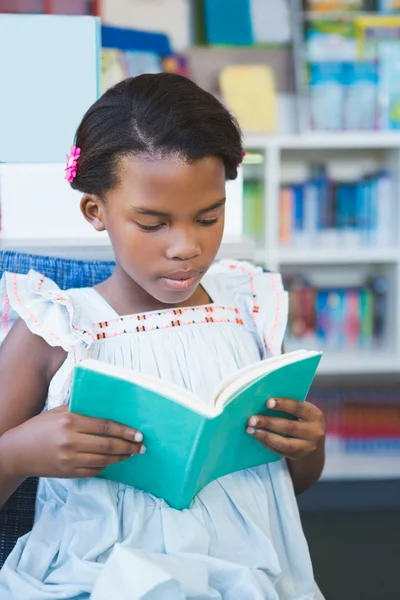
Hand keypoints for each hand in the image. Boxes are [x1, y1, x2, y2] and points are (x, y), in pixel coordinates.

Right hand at [0, 406, 145, 479]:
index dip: (124, 431)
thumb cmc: (39, 427)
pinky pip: (93, 470)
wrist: (17, 452)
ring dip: (121, 458)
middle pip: (107, 445)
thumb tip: (106, 409)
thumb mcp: (58, 412)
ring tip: (132, 454)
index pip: (104, 426)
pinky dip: (106, 466)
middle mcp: (71, 441)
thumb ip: (80, 410)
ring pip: (103, 460)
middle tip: (141, 447)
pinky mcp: (67, 473)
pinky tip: (113, 461)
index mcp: (70, 422)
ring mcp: (69, 459)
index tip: (138, 433)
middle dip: (128, 447)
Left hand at [246, 398, 324, 460]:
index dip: (283, 404)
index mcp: (315, 415)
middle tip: (251, 419)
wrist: (313, 443)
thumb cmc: (301, 419)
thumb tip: (262, 399)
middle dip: (268, 422)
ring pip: (284, 443)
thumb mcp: (302, 411)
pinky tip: (256, 436)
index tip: (267, 402)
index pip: (298, 408)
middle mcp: (314, 432)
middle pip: (289, 427)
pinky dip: (266, 443)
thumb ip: (289, 406)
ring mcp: (306, 447)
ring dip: (265, 435)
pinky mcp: (297, 456)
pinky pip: (279, 451)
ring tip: (250, 429)